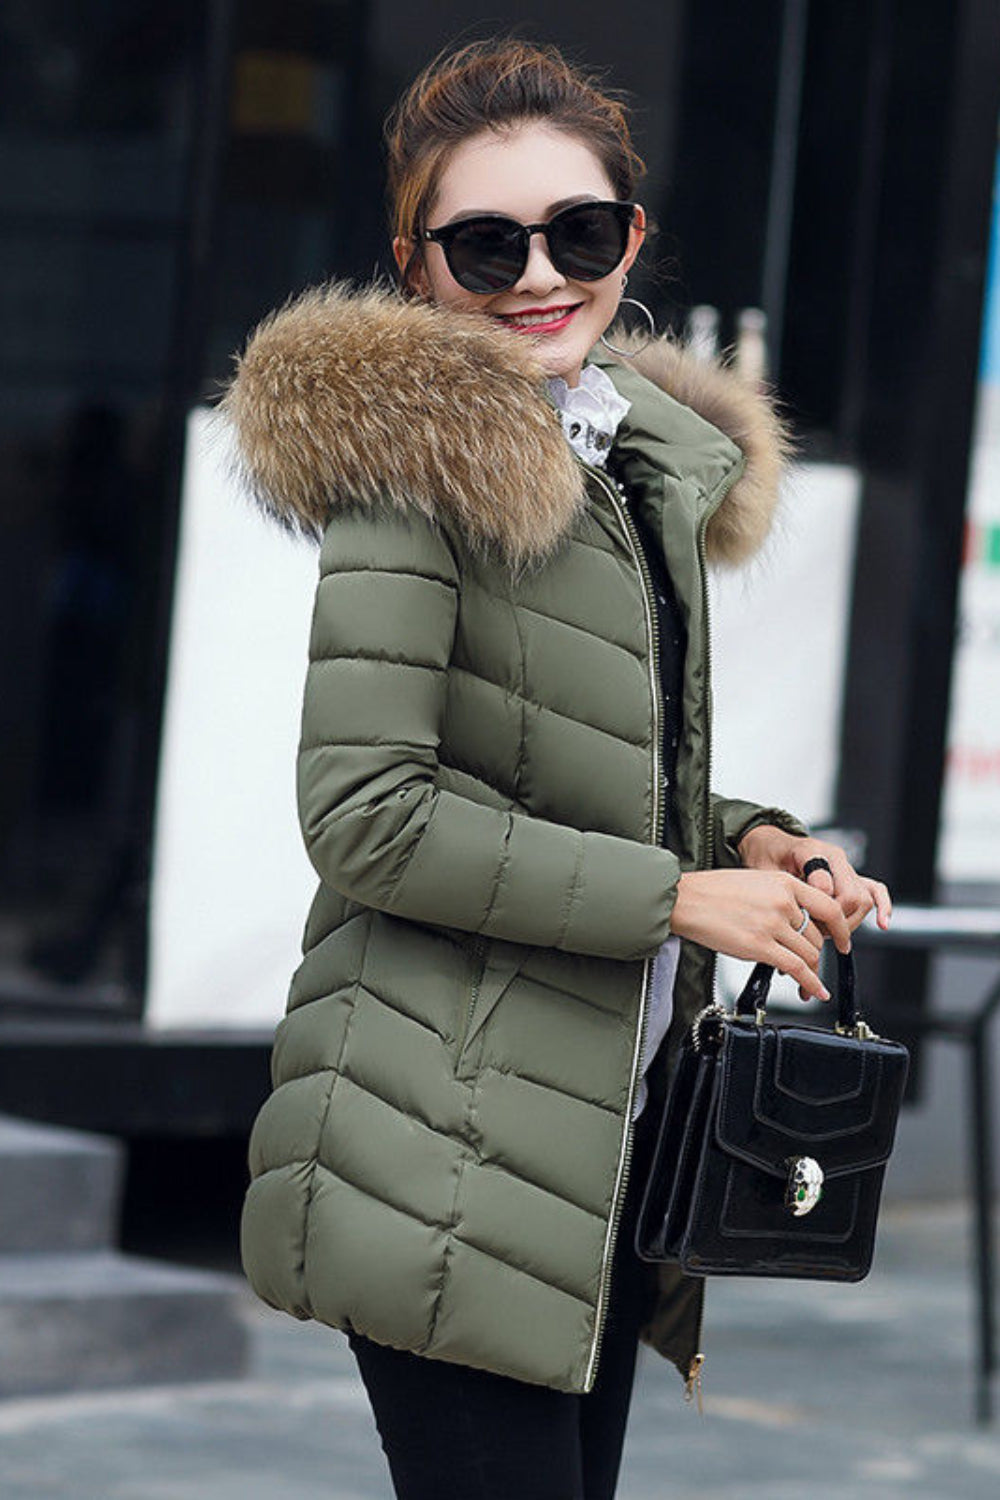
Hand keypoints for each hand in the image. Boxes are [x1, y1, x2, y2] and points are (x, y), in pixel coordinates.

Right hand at [669, 868, 853, 1001]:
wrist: (686, 899)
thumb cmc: (713, 891)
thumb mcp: (757, 882)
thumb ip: (782, 898)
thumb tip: (799, 922)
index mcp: (785, 883)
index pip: (828, 907)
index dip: (842, 928)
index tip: (844, 940)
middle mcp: (783, 902)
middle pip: (818, 935)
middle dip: (816, 952)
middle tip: (810, 961)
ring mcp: (772, 924)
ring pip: (809, 954)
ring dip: (810, 969)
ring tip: (806, 978)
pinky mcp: (760, 946)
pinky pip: (797, 968)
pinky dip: (811, 983)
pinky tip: (815, 990)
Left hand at [737, 826, 891, 932]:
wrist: (771, 846)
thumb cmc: (767, 856)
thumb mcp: (766, 869)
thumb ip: (787, 883)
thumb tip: (820, 894)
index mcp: (813, 851)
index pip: (828, 888)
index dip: (818, 911)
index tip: (806, 923)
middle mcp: (834, 858)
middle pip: (852, 897)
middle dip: (836, 921)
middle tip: (815, 932)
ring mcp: (845, 868)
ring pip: (863, 900)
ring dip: (848, 922)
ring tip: (827, 930)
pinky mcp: (852, 877)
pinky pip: (875, 890)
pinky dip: (883, 906)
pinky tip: (882, 923)